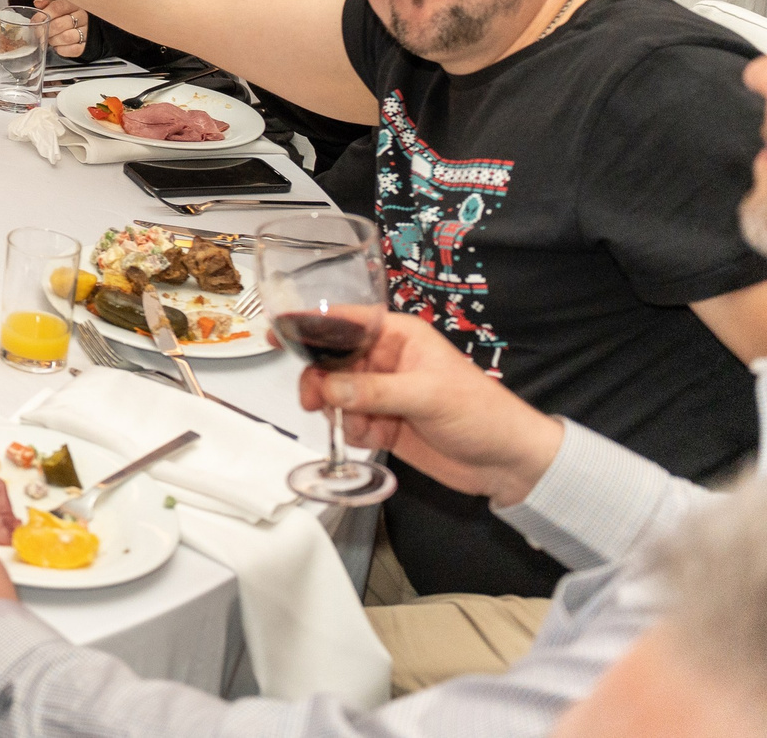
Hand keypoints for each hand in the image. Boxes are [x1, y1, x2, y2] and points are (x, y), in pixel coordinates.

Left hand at [34, 0, 88, 56]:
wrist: (84, 27)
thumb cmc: (68, 15)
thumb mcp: (58, 4)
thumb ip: (48, 2)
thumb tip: (38, 3)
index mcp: (74, 4)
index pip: (57, 7)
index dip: (42, 15)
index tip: (35, 22)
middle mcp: (82, 17)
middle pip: (59, 24)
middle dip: (46, 31)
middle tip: (41, 34)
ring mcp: (86, 31)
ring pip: (66, 37)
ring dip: (53, 40)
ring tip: (50, 39)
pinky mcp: (86, 45)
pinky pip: (73, 50)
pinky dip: (62, 50)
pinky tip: (58, 46)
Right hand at [299, 314, 562, 507]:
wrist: (507, 463)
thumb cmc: (481, 413)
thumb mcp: (426, 396)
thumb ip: (373, 391)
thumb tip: (327, 388)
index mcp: (399, 336)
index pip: (346, 321)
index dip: (311, 324)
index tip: (279, 332)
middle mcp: (385, 360)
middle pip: (332, 361)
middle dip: (319, 380)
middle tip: (313, 400)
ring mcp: (382, 393)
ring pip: (335, 394)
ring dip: (338, 411)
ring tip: (358, 425)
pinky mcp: (383, 423)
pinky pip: (349, 422)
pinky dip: (353, 432)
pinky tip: (374, 438)